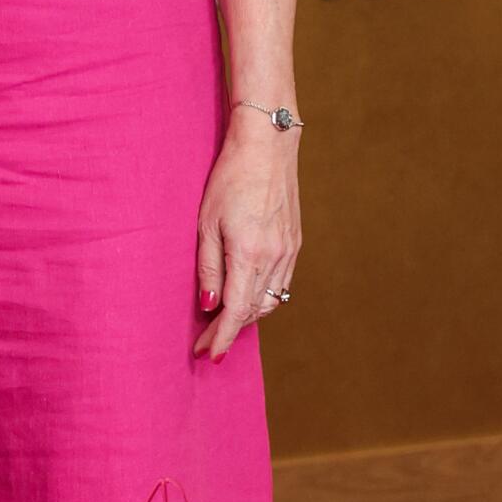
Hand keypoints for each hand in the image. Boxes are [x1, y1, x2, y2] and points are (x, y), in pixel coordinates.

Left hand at [194, 108, 300, 358]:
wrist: (268, 147)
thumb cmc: (229, 179)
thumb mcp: (206, 223)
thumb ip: (208, 267)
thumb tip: (210, 305)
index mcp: (250, 254)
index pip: (237, 312)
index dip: (221, 337)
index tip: (207, 354)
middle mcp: (275, 258)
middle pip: (253, 311)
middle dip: (230, 330)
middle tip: (207, 340)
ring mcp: (290, 251)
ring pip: (270, 301)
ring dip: (248, 316)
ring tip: (223, 322)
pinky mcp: (295, 243)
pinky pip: (281, 285)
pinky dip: (263, 298)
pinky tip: (247, 297)